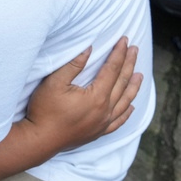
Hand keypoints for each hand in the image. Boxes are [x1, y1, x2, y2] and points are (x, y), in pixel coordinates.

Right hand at [25, 37, 140, 152]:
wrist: (39, 140)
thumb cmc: (45, 110)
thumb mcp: (55, 82)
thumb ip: (73, 65)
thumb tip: (89, 48)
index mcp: (97, 97)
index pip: (113, 69)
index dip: (119, 53)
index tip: (125, 40)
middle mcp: (105, 111)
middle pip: (122, 83)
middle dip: (129, 64)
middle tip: (135, 49)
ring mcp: (103, 124)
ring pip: (125, 102)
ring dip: (133, 87)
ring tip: (140, 75)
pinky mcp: (98, 133)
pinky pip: (119, 121)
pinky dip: (127, 113)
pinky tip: (131, 107)